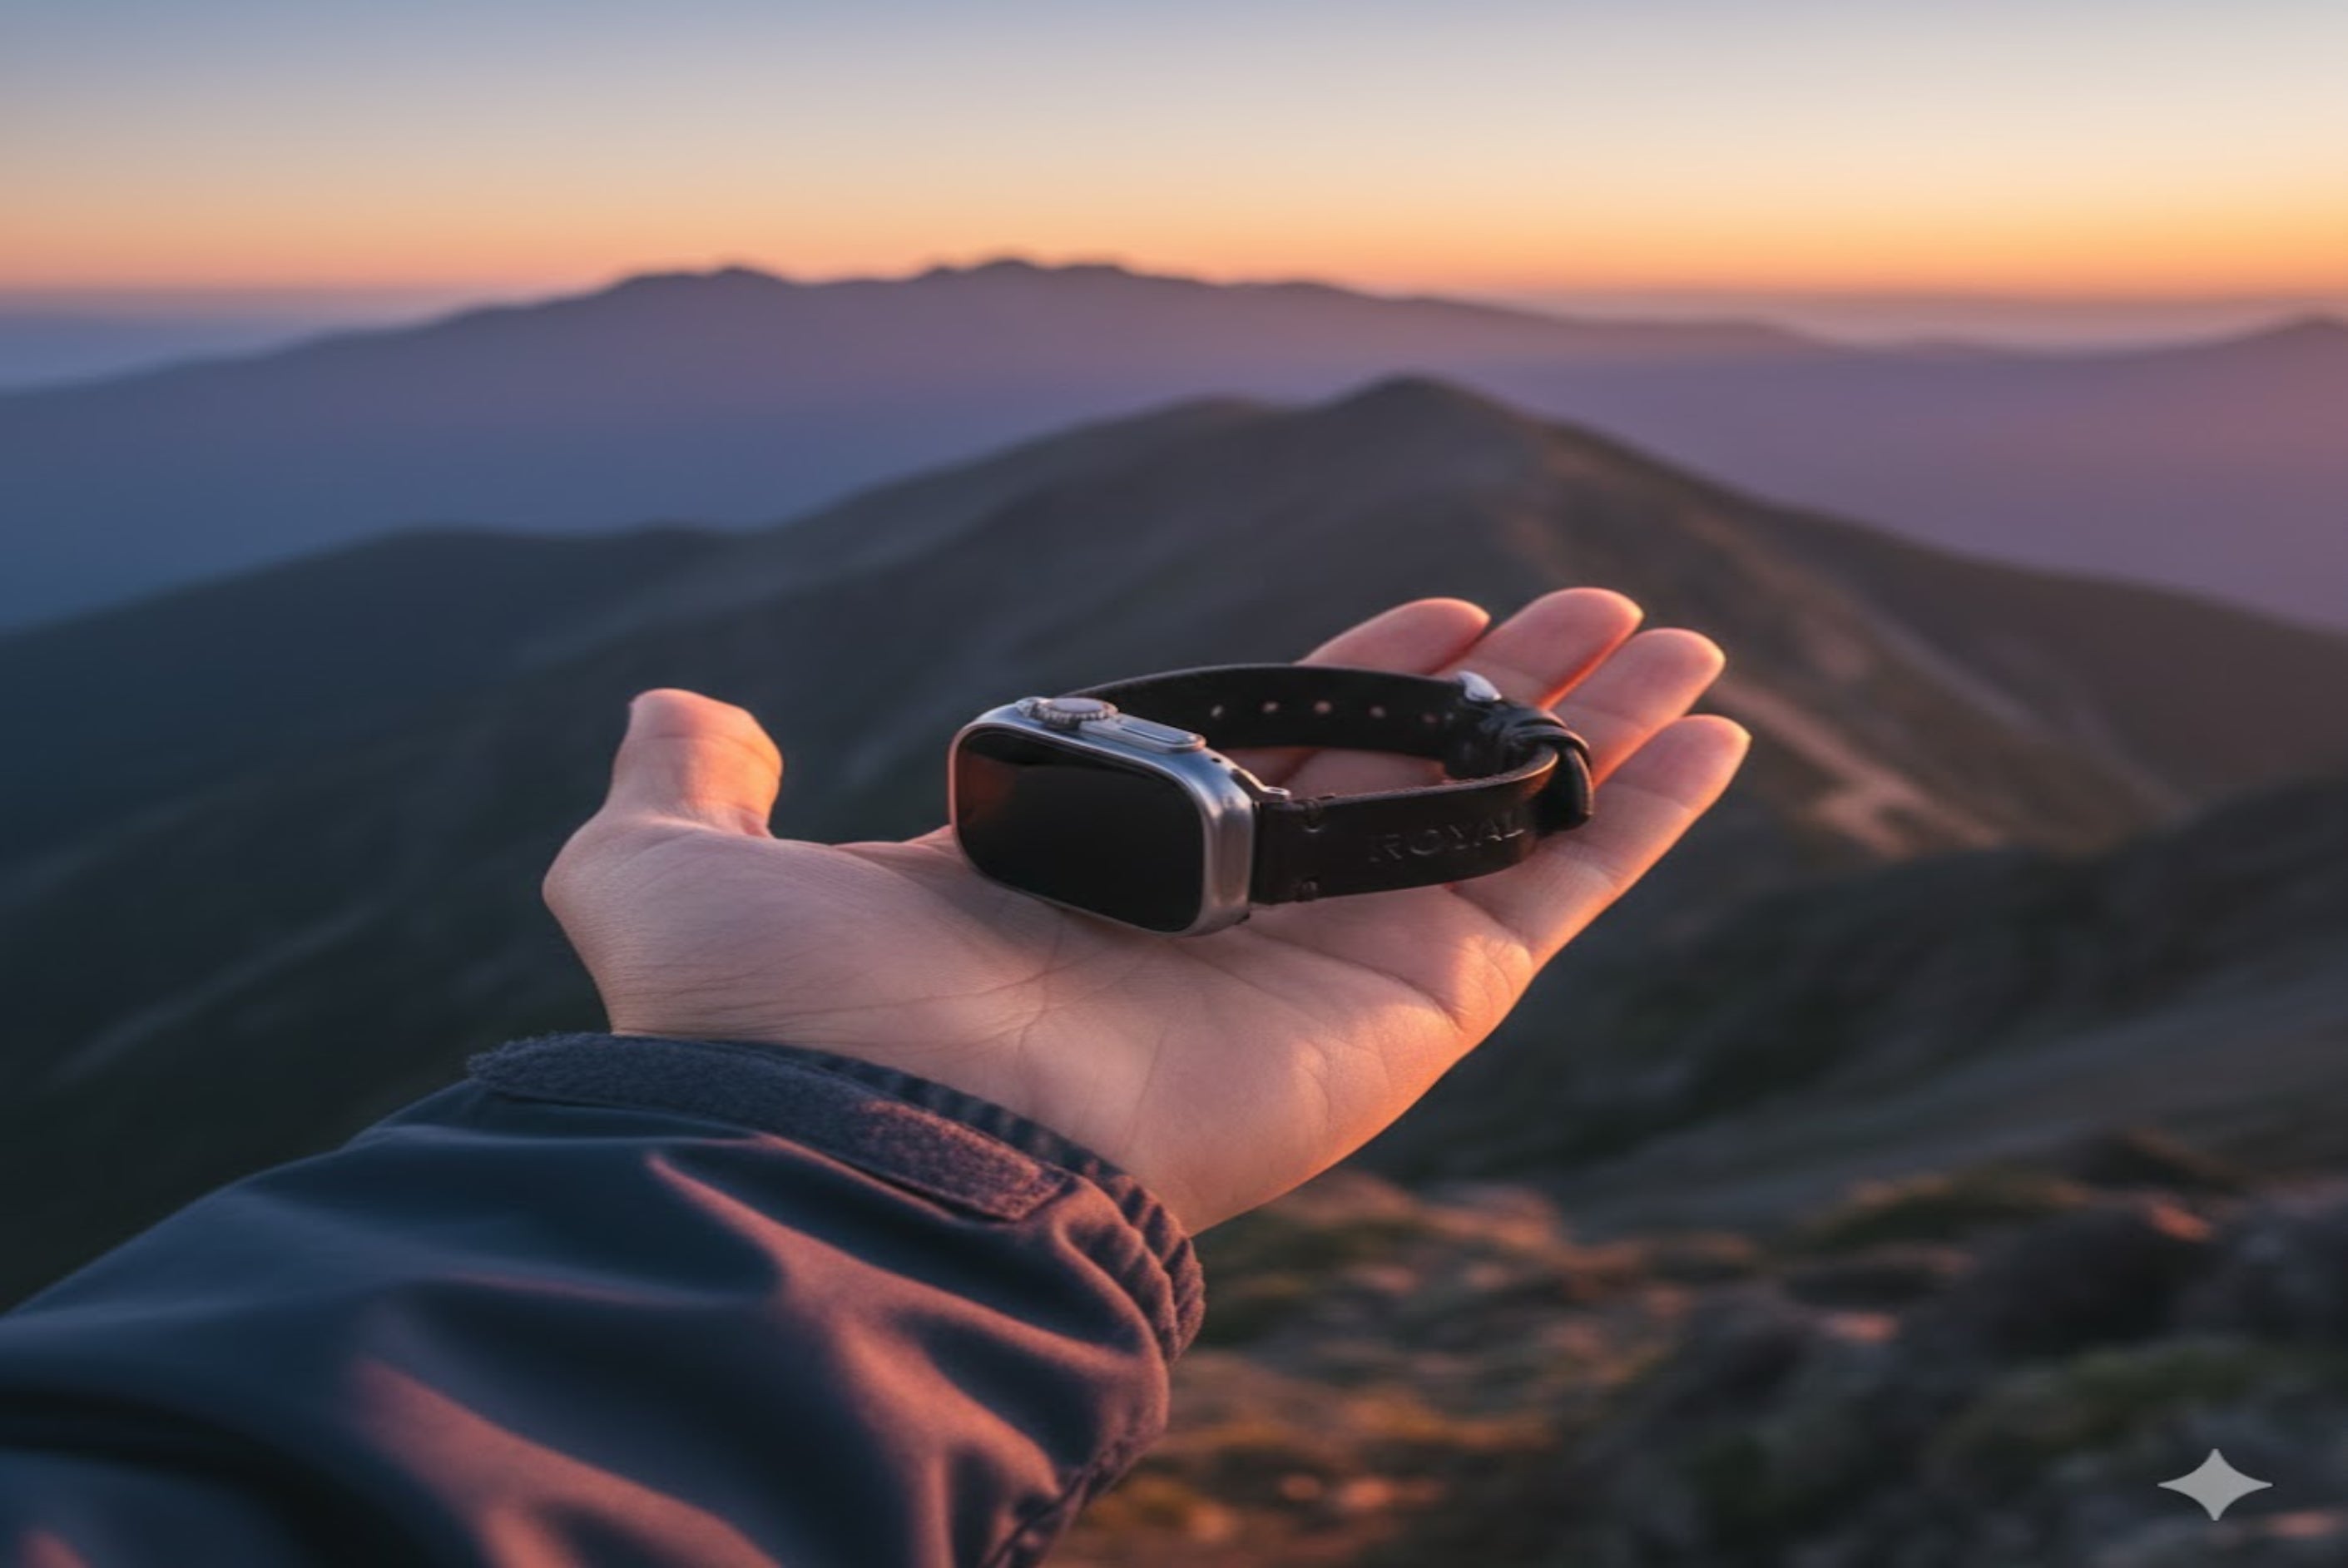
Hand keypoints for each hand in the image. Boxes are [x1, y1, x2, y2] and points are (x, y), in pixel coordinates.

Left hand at [543, 591, 1745, 1229]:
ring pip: (1506, 821)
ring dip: (1604, 729)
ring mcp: (1338, 961)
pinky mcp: (1420, 999)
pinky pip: (1563, 884)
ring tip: (1687, 643)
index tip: (1438, 607)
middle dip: (1513, 697)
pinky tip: (1719, 733)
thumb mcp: (675, 870)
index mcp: (1107, 876)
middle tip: (1604, 613)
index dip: (1359, 677)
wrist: (868, 1146)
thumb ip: (688, 784)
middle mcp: (1234, 923)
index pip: (1269, 753)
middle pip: (1415, 781)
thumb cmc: (775, 1018)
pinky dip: (1645, 811)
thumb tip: (681, 706)